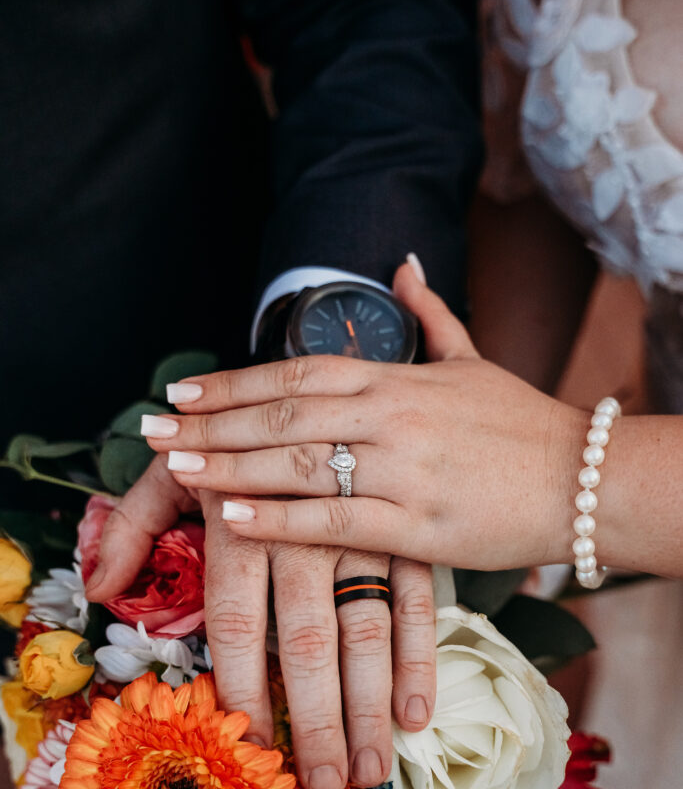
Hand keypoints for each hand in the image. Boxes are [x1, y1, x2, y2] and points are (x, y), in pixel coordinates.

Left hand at [86, 456, 436, 788]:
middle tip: (322, 785)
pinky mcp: (403, 532)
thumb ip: (133, 526)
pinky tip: (417, 714)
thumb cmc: (235, 440)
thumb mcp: (174, 471)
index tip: (250, 746)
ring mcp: (360, 532)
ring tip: (369, 769)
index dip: (244, 689)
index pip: (238, 622)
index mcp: (241, 522)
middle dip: (315, 719)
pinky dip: (419, 656)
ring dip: (370, 705)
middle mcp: (303, 532)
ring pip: (367, 629)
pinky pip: (419, 599)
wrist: (317, 378)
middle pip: (308, 641)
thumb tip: (98, 588)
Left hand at [142, 264, 587, 569]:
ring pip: (300, 464)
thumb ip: (431, 315)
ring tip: (175, 469)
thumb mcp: (473, 360)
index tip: (181, 393)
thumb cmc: (521, 424)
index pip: (296, 373)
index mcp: (398, 378)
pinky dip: (282, 519)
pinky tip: (234, 516)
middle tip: (153, 431)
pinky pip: (338, 521)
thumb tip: (405, 262)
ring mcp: (405, 470)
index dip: (232, 383)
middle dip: (210, 424)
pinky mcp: (420, 526)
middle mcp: (393, 416)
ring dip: (229, 466)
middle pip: (283, 416)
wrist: (583, 479)